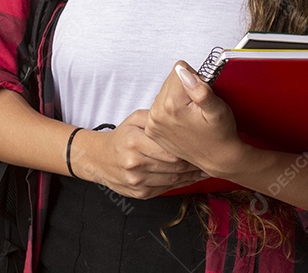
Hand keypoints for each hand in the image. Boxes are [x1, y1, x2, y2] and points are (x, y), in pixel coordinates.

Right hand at [74, 109, 206, 198]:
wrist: (99, 160)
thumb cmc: (121, 137)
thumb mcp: (134, 119)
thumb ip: (156, 117)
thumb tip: (179, 114)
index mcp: (135, 142)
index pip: (169, 149)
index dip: (188, 149)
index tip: (203, 145)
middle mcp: (135, 164)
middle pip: (173, 165)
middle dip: (193, 162)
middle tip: (208, 156)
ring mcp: (137, 181)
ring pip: (173, 179)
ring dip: (191, 175)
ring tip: (205, 168)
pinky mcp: (140, 194)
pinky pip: (167, 189)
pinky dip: (182, 184)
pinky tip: (192, 177)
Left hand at [144, 61, 245, 178]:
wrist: (217, 159)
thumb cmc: (220, 135)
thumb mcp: (218, 109)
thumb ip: (200, 89)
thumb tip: (183, 71)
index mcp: (172, 105)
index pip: (179, 69)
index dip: (195, 78)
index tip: (201, 94)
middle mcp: (157, 114)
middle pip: (170, 80)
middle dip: (185, 88)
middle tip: (198, 106)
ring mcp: (153, 123)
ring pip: (165, 92)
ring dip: (177, 98)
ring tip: (191, 114)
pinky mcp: (152, 130)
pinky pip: (159, 106)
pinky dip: (171, 110)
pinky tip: (182, 120)